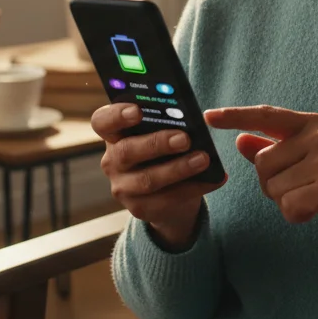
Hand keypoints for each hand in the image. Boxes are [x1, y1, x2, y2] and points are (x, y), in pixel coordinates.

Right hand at [90, 103, 224, 249]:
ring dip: (179, 168)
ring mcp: (123, 187)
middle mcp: (112, 160)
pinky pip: (167, 199)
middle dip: (157, 143)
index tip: (138, 110)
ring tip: (204, 159)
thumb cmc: (166, 152)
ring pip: (148, 179)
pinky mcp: (140, 208)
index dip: (116, 115)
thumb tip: (187, 114)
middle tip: (184, 138)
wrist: (169, 195)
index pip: (102, 121)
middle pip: (127, 151)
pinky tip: (215, 178)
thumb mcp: (162, 133)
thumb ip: (166, 122)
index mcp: (114, 134)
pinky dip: (195, 187)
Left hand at [204, 105, 317, 262]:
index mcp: (312, 124)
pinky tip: (317, 211)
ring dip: (286, 202)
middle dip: (272, 185)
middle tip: (302, 188)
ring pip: (273, 188)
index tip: (208, 116)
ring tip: (312, 198)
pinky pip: (288, 206)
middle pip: (262, 163)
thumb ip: (272, 149)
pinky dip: (296, 215)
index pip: (267, 115)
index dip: (236, 116)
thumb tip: (240, 140)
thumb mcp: (303, 161)